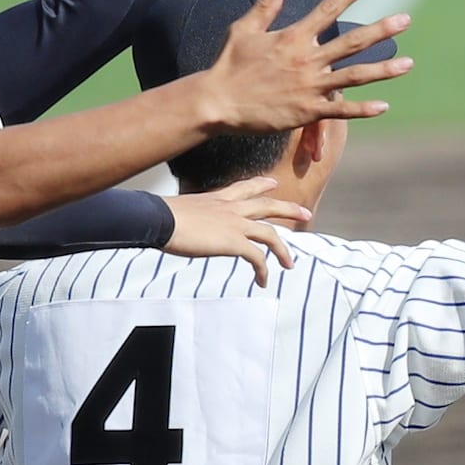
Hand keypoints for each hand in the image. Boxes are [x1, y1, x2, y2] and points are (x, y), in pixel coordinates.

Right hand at [162, 177, 306, 286]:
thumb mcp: (179, 210)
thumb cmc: (160, 216)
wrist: (159, 219)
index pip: (244, 188)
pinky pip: (258, 258)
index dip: (261, 185)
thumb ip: (190, 216)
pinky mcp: (235, 242)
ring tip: (290, 263)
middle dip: (288, 210)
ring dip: (283, 250)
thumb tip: (179, 226)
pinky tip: (263, 281)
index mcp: (217, 198)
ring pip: (271, 234)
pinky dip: (264, 270)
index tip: (272, 183)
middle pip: (267, 205)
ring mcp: (235, 224)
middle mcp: (230, 208)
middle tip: (305, 214)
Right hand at [194, 0, 410, 132]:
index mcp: (293, 37)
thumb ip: (266, 6)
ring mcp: (309, 86)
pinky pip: (340, 110)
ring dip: (383, 70)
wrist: (218, 101)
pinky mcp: (306, 111)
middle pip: (352, 42)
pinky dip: (362, 109)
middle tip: (405, 20)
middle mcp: (306, 59)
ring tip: (408, 63)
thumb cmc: (229, 65)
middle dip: (381, 30)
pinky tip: (383, 106)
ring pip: (355, 76)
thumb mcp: (245, 29)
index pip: (327, 11)